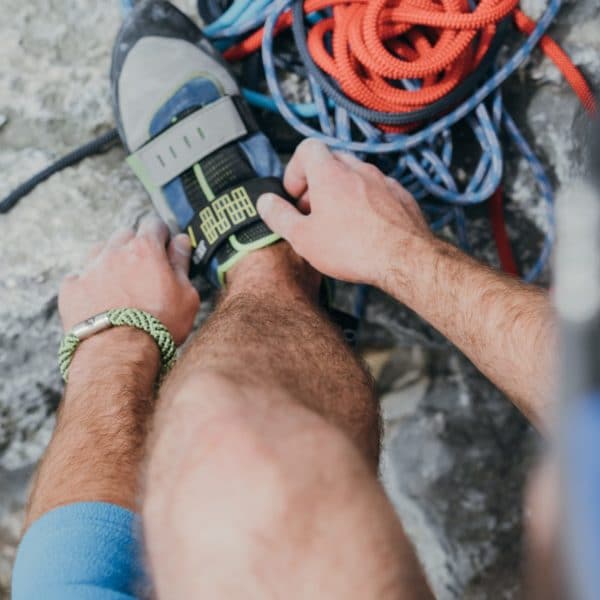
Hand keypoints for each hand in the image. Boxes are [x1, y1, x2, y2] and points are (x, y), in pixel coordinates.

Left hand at [59, 215, 199, 344]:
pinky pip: (79, 276)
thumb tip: (181, 241)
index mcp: (145, 249)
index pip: (154, 224)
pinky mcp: (71, 289)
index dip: (161, 234)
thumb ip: (182, 264)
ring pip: (100, 251)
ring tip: (120, 284)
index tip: (164, 246)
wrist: (118, 354)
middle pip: (124, 235)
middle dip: (135, 246)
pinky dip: (88, 283)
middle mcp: (115, 252)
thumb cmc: (159, 325)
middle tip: (144, 269)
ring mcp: (90, 270)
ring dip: (110, 260)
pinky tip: (98, 299)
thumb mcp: (186, 295)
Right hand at [257, 139, 433, 286]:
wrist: (404, 260)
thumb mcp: (303, 238)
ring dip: (342, 193)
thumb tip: (265, 203)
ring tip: (338, 223)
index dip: (295, 170)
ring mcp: (383, 181)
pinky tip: (364, 228)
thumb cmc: (355, 249)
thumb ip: (279, 216)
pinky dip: (366, 202)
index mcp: (330, 174)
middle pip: (331, 161)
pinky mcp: (401, 196)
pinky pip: (377, 191)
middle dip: (317, 183)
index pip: (307, 148)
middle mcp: (358, 170)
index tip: (294, 194)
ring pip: (356, 176)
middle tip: (312, 210)